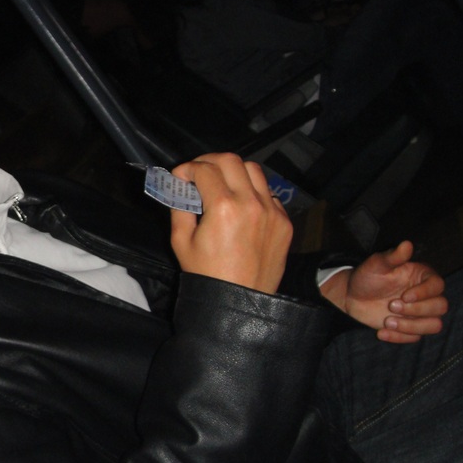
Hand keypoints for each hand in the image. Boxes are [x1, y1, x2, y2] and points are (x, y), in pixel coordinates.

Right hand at [169, 153, 291, 293]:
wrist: (239, 302)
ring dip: (234, 171)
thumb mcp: (181, 241)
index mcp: (223, 208)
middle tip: (198, 172)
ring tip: (221, 183)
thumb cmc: (206, 274)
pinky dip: (252, 190)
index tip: (180, 176)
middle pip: (231, 160)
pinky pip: (268, 193)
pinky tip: (241, 204)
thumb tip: (178, 187)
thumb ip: (179, 207)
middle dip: (209, 161)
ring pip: (254, 170)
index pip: (204, 169)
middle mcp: (251, 203)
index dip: (187, 168)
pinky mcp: (284, 222)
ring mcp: (272, 212)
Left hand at [320, 241, 446, 343]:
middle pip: (441, 306)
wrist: (352, 295)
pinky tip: (381, 332)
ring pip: (434, 325)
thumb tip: (407, 244)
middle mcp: (426, 296)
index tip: (404, 295)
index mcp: (422, 277)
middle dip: (417, 309)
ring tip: (387, 321)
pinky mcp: (410, 328)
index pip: (438, 285)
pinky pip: (416, 338)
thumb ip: (393, 256)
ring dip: (412, 326)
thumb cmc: (367, 276)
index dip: (424, 293)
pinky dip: (399, 337)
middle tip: (391, 306)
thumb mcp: (376, 264)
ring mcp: (420, 314)